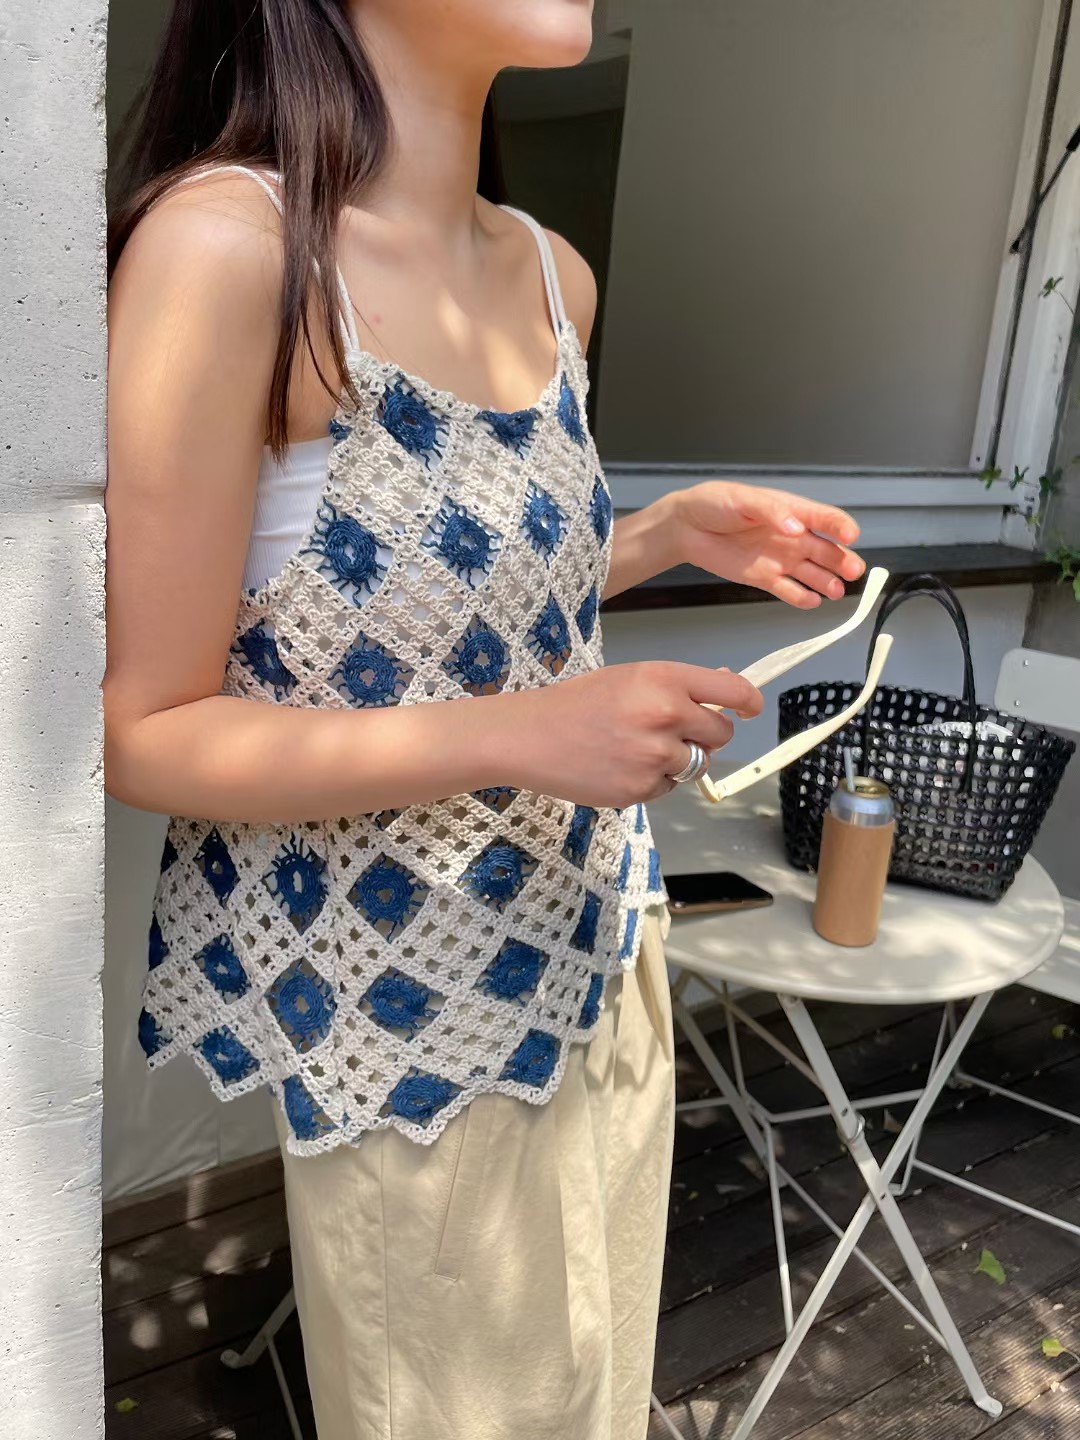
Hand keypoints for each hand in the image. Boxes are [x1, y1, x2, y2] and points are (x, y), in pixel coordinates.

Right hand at [507, 662, 762, 808]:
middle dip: (705, 735)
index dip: (748, 702)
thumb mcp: (628, 678)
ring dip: (678, 760)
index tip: (750, 709)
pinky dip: (652, 781)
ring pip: (696, 764)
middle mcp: (666, 715)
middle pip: (720, 734)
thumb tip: (725, 692)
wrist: (528, 736)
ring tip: (637, 749)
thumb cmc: (576, 702)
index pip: (732, 690)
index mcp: (664, 679)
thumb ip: (676, 687)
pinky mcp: (641, 789)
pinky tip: (619, 767)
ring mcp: (654, 756)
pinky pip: (668, 788)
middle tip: (674, 733)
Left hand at [669, 482, 865, 608]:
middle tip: (853, 570)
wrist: (686, 527)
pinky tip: (813, 601)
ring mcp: (780, 558)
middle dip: (842, 560)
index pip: (825, 518)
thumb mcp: (743, 499)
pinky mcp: (765, 577)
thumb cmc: (714, 503)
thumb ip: (772, 512)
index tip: (851, 535)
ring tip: (837, 591)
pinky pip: (789, 590)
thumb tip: (795, 527)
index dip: (841, 527)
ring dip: (828, 582)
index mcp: (791, 511)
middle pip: (826, 550)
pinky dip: (802, 597)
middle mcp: (792, 536)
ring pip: (812, 573)